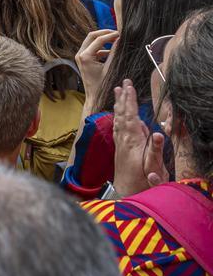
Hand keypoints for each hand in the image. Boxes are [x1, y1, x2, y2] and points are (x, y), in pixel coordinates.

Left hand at [75, 29, 117, 94]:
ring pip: (92, 41)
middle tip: (118, 33)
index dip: (110, 35)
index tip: (121, 33)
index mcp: (85, 56)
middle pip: (92, 36)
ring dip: (104, 40)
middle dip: (105, 33)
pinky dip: (102, 48)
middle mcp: (80, 54)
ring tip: (117, 40)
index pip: (98, 39)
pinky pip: (93, 49)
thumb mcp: (110, 68)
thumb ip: (114, 53)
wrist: (94, 97)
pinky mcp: (83, 59)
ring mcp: (80, 56)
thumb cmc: (102, 85)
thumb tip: (120, 40)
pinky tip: (113, 51)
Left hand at [112, 79, 167, 195]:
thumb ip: (155, 150)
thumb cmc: (142, 181)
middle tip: (122, 83)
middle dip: (122, 97)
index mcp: (132, 139)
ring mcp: (120, 142)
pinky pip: (118, 126)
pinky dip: (119, 116)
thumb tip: (157, 133)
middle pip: (122, 113)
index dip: (130, 99)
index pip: (130, 114)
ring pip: (118, 118)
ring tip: (118, 92)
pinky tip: (119, 115)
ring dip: (119, 105)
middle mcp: (123, 138)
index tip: (129, 85)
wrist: (126, 192)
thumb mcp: (153, 166)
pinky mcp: (119, 148)